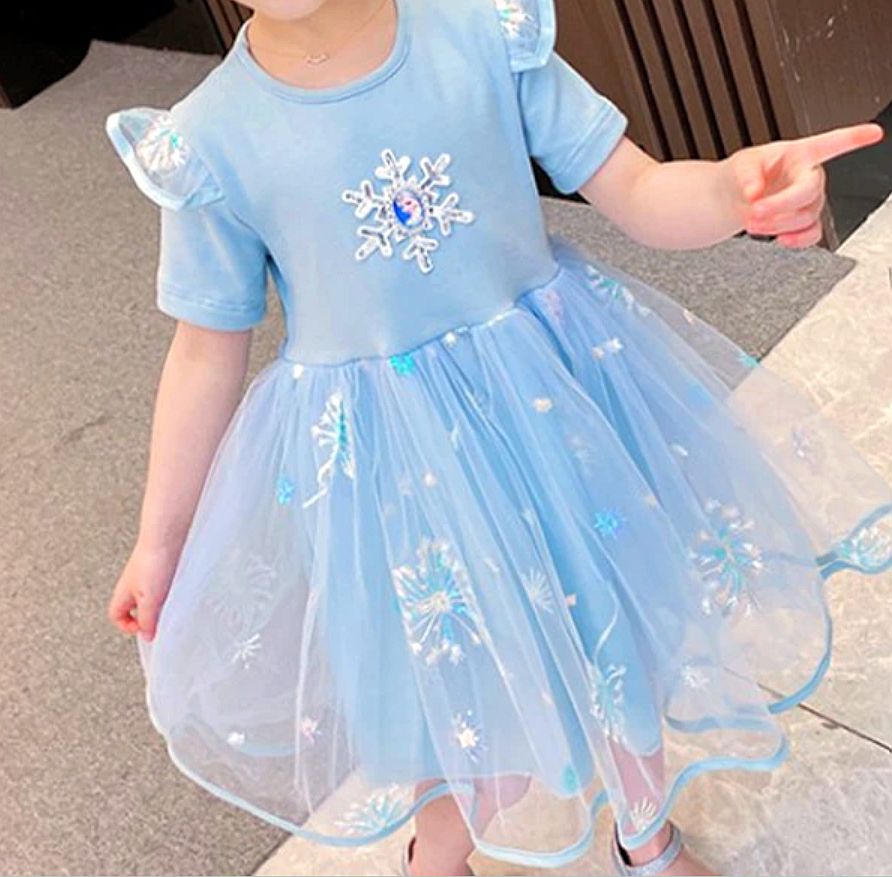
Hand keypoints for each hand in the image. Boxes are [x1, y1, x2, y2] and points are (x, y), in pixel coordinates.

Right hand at [107, 541, 180, 641]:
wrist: (167, 536)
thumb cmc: (153, 562)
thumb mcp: (148, 600)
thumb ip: (147, 619)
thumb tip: (147, 636)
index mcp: (123, 593)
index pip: (116, 615)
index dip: (127, 626)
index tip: (146, 629)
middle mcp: (133, 583)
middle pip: (134, 606)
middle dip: (148, 615)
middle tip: (162, 617)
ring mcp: (148, 573)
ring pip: (151, 595)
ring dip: (161, 602)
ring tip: (171, 600)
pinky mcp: (163, 565)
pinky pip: (164, 584)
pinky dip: (170, 590)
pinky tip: (179, 588)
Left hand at [726, 123, 883, 247]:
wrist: (739, 197)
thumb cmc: (748, 173)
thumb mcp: (743, 164)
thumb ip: (747, 175)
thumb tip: (754, 192)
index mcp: (800, 155)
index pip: (831, 143)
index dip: (853, 138)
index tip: (873, 132)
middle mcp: (810, 177)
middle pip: (809, 191)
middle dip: (781, 205)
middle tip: (755, 211)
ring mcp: (810, 202)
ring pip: (805, 217)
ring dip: (776, 224)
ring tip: (752, 223)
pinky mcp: (805, 223)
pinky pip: (812, 234)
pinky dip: (797, 240)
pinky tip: (781, 239)